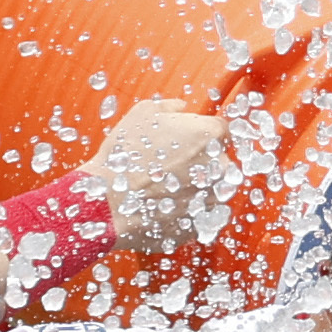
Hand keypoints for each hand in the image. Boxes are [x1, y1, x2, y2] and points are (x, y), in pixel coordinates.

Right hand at [83, 100, 232, 249]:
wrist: (109, 200)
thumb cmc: (125, 156)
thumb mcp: (143, 114)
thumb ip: (170, 106)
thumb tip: (180, 108)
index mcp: (210, 135)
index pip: (222, 130)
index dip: (203, 134)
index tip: (189, 140)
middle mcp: (219, 168)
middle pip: (221, 161)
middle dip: (202, 162)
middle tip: (172, 165)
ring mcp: (212, 199)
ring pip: (213, 191)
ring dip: (196, 188)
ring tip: (165, 186)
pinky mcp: (201, 224)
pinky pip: (200, 215)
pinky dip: (186, 211)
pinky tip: (163, 205)